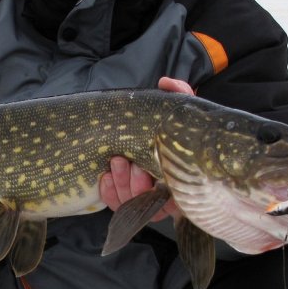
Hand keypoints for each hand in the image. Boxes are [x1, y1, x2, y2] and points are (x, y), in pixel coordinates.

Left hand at [98, 77, 193, 219]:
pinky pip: (115, 203)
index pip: (175, 196)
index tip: (146, 167)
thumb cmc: (172, 128)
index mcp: (183, 178)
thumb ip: (179, 94)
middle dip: (135, 184)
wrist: (155, 135)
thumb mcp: (179, 110)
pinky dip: (108, 191)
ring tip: (116, 161)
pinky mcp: (125, 199)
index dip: (159, 188)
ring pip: (131, 205)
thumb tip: (165, 83)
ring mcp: (144, 199)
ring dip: (121, 184)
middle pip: (150, 205)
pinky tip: (105, 175)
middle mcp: (166, 195)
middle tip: (126, 161)